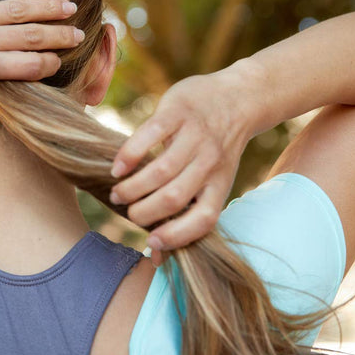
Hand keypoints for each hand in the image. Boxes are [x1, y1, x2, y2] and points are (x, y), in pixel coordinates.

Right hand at [108, 71, 252, 264]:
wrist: (238, 98)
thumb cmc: (215, 148)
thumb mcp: (214, 180)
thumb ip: (188, 210)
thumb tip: (155, 256)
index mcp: (220, 184)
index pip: (202, 219)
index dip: (176, 236)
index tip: (150, 242)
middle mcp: (210, 163)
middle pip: (173, 197)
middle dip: (142, 211)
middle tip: (125, 209)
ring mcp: (195, 136)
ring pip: (160, 171)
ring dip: (132, 187)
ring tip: (117, 191)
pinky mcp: (178, 112)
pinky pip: (150, 136)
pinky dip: (129, 155)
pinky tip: (117, 167)